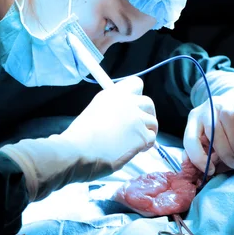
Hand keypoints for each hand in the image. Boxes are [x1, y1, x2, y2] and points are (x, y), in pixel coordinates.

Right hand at [0, 76, 157, 200]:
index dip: (137, 95)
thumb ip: (110, 109)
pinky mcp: (142, 136)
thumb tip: (117, 117)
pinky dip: (146, 145)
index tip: (133, 104)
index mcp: (114, 94)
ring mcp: (137, 119)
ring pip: (153, 122)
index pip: (136, 84)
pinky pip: (152, 139)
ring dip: (146, 131)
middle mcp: (128, 102)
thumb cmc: (80, 136)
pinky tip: (135, 150)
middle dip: (146, 114)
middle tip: (138, 125)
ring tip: (134, 141)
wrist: (80, 150)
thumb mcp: (94, 110)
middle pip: (148, 103)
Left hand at [183, 89, 233, 174]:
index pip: (190, 139)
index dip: (198, 158)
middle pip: (211, 129)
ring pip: (227, 117)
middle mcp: (206, 108)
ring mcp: (223, 101)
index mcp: (194, 119)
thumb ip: (198, 151)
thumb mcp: (204, 138)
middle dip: (223, 151)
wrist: (232, 102)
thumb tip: (190, 165)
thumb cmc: (218, 127)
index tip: (210, 170)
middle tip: (233, 164)